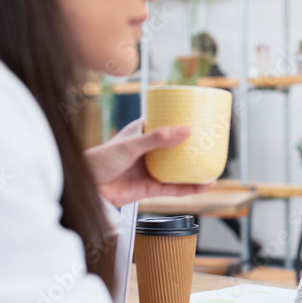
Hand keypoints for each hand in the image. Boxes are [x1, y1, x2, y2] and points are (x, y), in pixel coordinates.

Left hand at [84, 118, 214, 206]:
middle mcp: (148, 151)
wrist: (86, 188)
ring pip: (178, 167)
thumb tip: (185, 130)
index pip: (163, 122)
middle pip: (175, 146)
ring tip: (215, 161)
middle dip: (192, 143)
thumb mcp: (131, 145)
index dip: (179, 118)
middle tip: (211, 138)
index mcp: (141, 133)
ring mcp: (150, 169)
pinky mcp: (151, 188)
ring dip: (195, 166)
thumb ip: (158, 138)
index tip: (197, 115)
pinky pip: (176, 188)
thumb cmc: (99, 160)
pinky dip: (192, 187)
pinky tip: (206, 184)